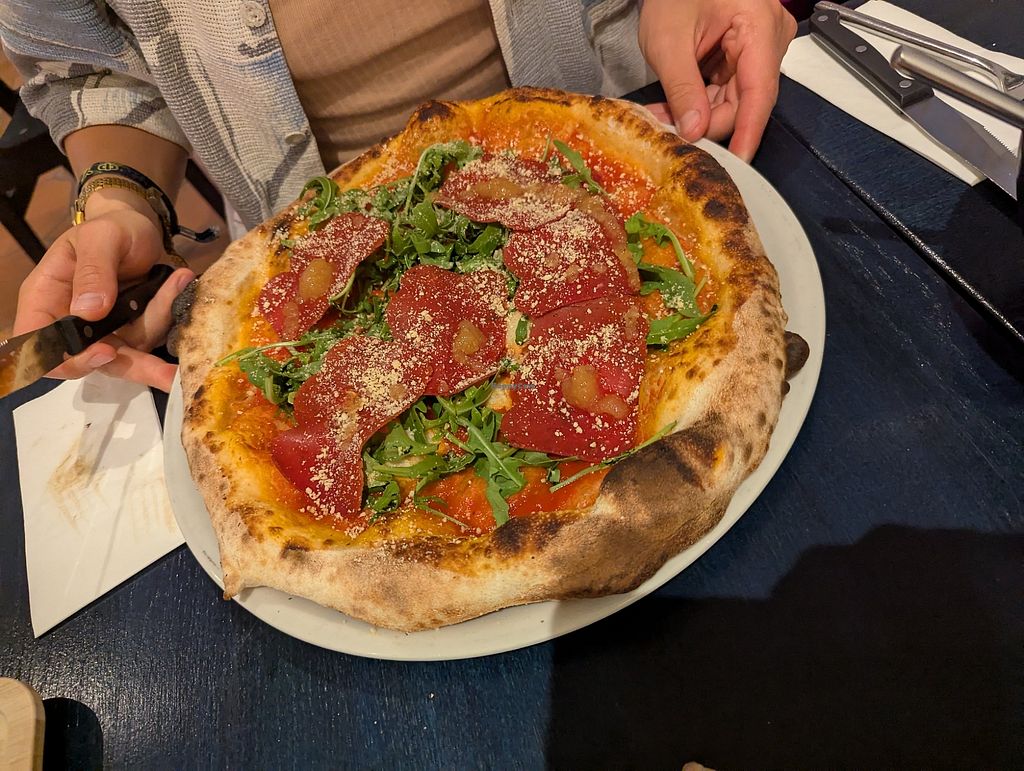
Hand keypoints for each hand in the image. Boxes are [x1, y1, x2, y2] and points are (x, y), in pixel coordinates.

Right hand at [13, 194, 193, 391]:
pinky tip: (180, 281)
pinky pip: (152, 335)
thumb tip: (89, 311)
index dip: (68, 360)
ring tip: (179, 280)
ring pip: (131, 353)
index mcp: (46, 300)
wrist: (139, 226)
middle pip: (92, 361)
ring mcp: (105, 331)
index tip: (106, 352)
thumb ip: (93, 270)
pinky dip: (167, 312)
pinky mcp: (132, 331)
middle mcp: (72, 322)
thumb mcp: (100, 237)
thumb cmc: (110, 227)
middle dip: (133, 364)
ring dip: (157, 321)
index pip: (40, 345)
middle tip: (165, 372)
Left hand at [639, 0, 796, 160]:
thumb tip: (693, 131)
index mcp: (759, 26)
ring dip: (699, 114)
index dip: (747, 132)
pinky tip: (674, 106)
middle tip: (668, 130)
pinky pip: (727, 90)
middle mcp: (769, 39)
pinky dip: (700, 102)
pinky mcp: (745, 55)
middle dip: (706, 123)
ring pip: (734, 101)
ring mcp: (759, 47)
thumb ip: (682, 88)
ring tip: (663, 115)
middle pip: (745, 102)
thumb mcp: (668, 41)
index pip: (759, 93)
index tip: (737, 164)